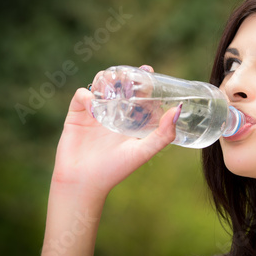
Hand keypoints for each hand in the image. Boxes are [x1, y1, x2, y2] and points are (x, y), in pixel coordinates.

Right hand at [52, 65, 177, 197]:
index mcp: (131, 120)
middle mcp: (114, 113)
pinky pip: (82, 96)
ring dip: (106, 80)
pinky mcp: (77, 114)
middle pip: (120, 86)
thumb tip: (178, 110)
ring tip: (114, 83)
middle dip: (125, 76)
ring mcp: (95, 112)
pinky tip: (94, 105)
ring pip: (101, 86)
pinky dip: (88, 95)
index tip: (149, 71)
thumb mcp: (143, 152)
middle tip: (132, 73)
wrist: (83, 183)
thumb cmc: (115, 170)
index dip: (144, 82)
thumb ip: (162, 135)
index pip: (139, 94)